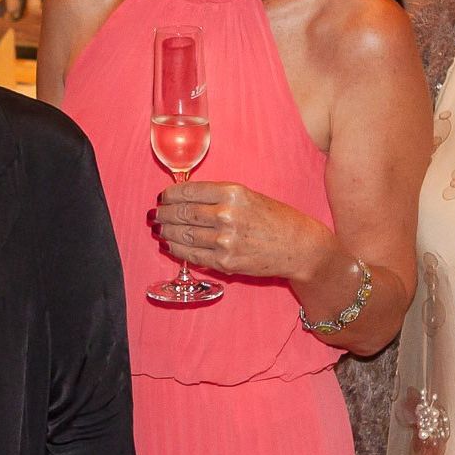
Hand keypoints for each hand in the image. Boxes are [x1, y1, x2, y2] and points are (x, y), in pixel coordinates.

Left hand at [153, 182, 334, 283]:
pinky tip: (169, 245)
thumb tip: (186, 199)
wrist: (300, 247)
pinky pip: (192, 256)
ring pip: (184, 235)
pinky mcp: (225, 262)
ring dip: (166, 232)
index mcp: (233, 192)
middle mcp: (226, 215)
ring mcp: (224, 241)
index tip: (162, 197)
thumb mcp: (249, 196)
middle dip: (163, 214)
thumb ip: (219, 197)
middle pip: (182, 214)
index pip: (189, 191)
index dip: (170, 195)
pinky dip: (177, 250)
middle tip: (154, 214)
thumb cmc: (277, 219)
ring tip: (158, 229)